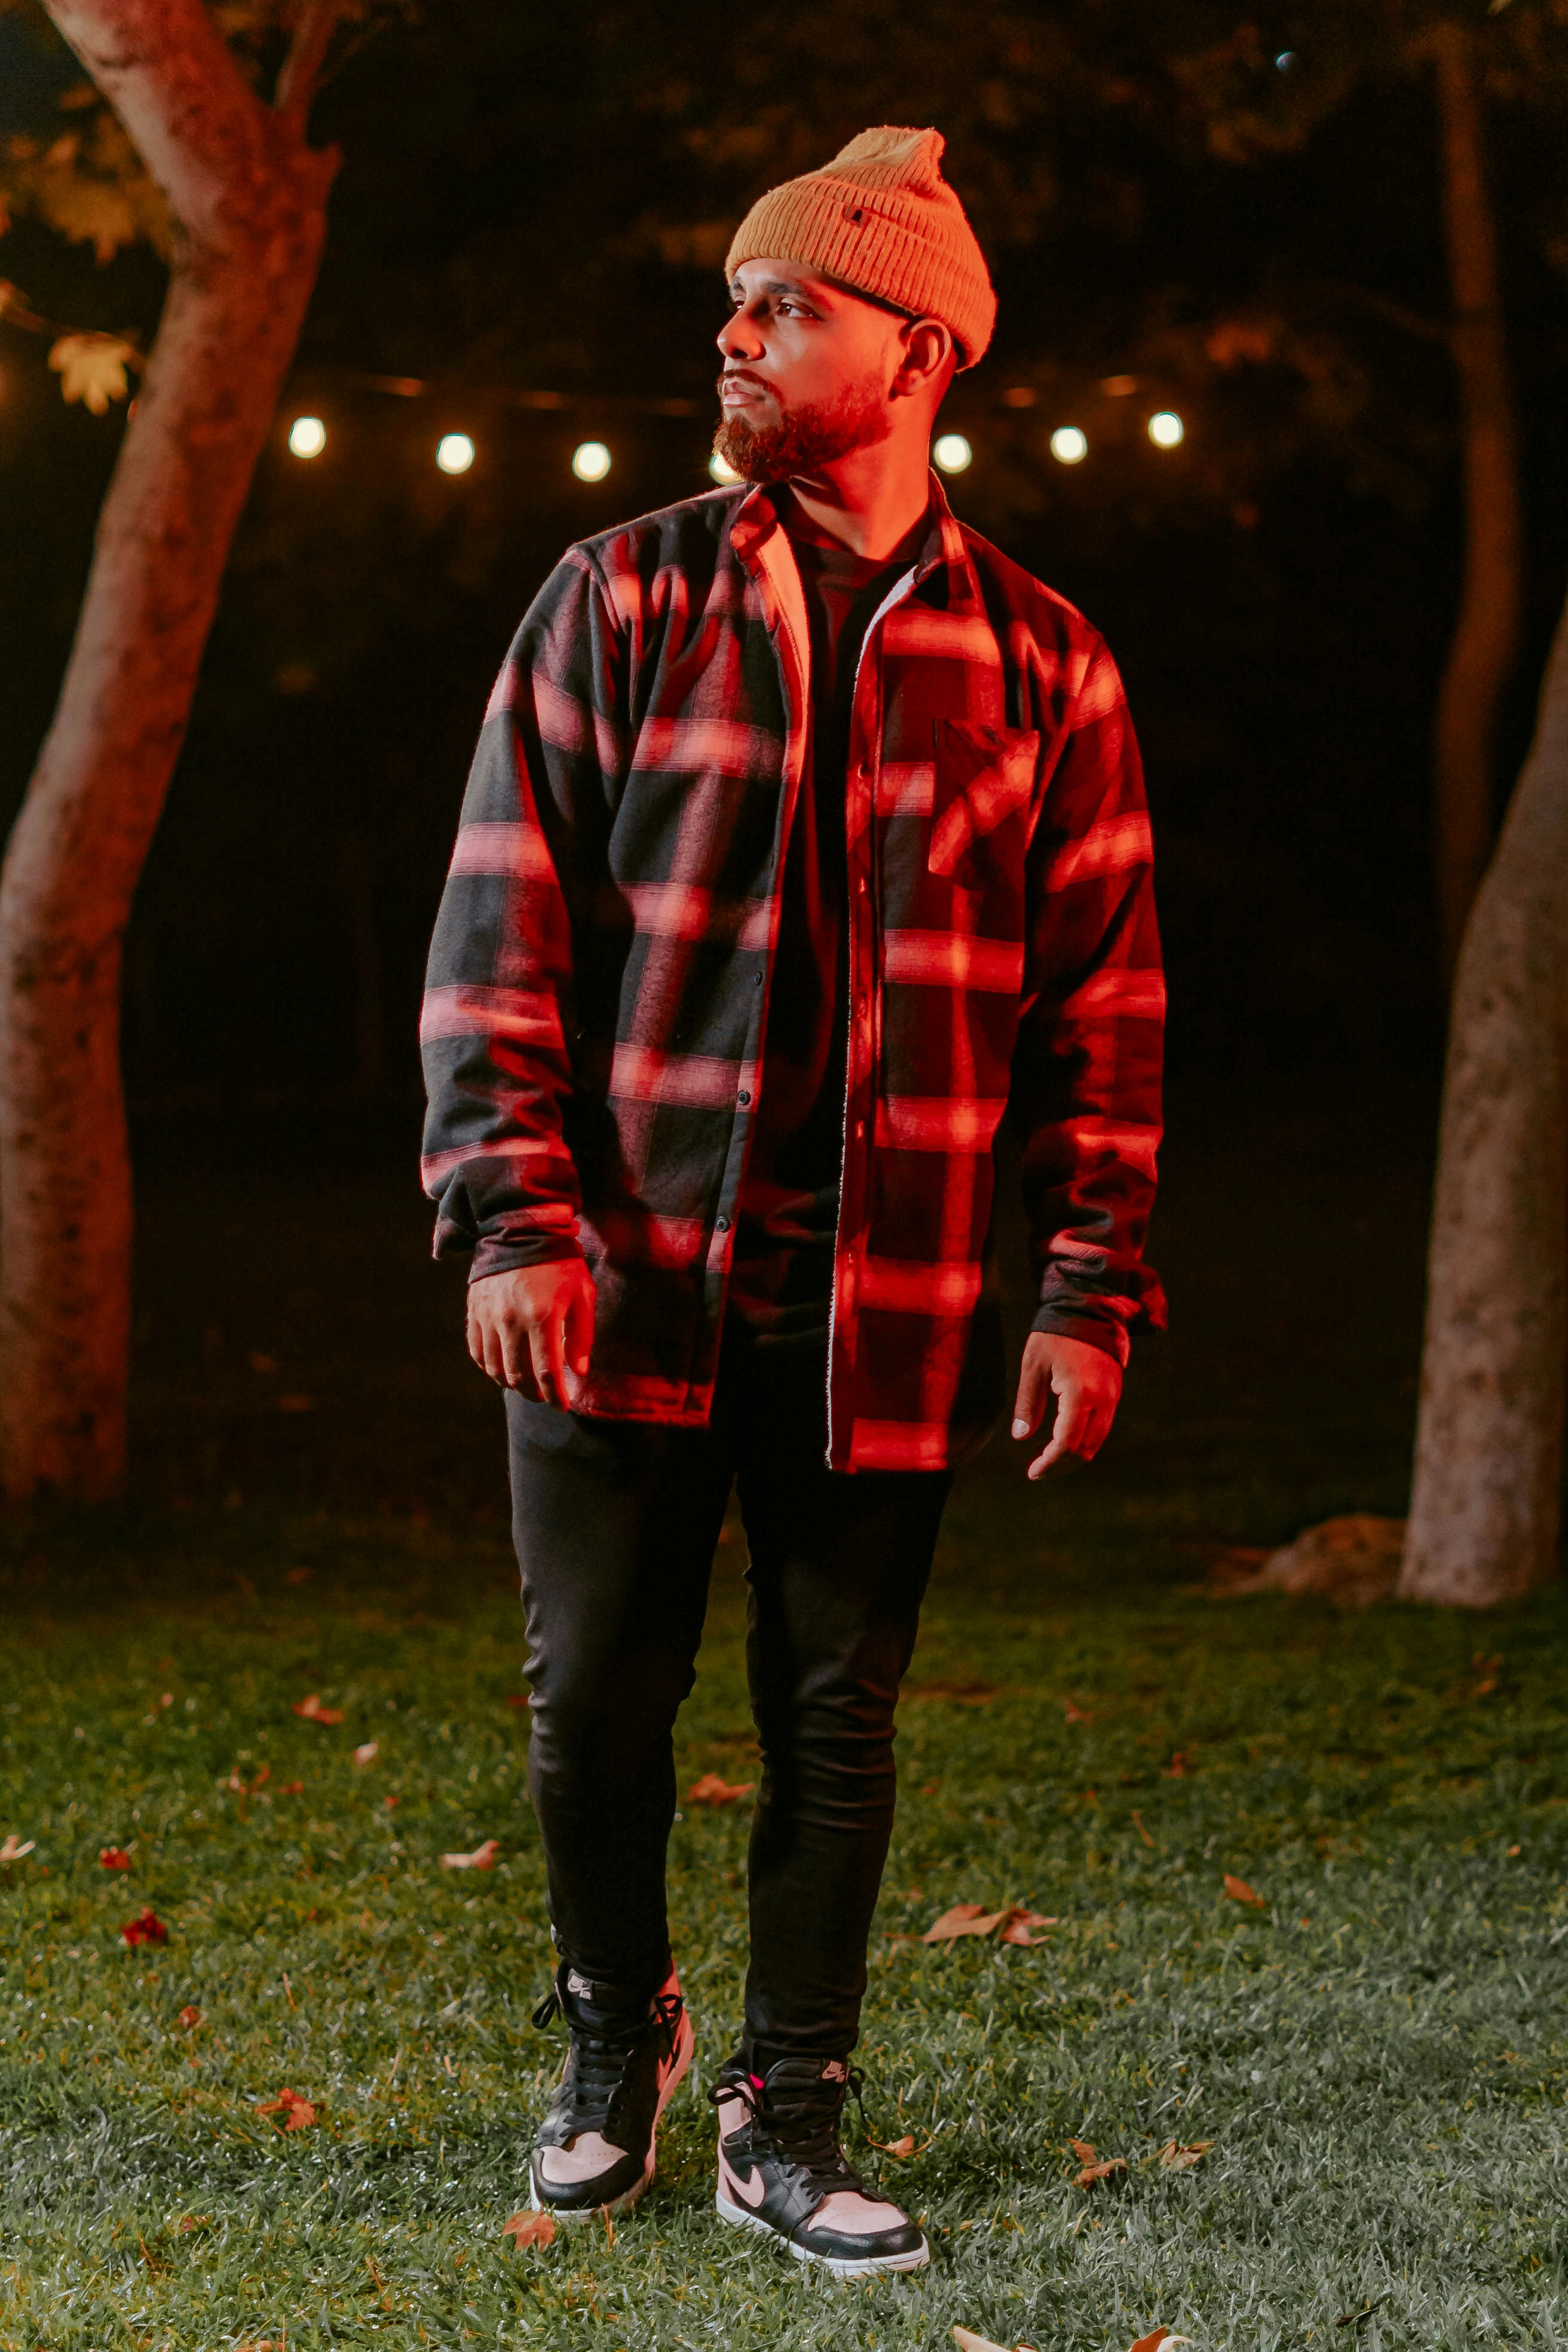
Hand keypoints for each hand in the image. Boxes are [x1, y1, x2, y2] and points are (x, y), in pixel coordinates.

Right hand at [466, 1261, 595, 1406]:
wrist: (522, 1231)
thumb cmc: (560, 1264)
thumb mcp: (582, 1294)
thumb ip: (582, 1335)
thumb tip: (579, 1372)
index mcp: (542, 1317)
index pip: (546, 1373)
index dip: (554, 1396)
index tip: (562, 1406)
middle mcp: (511, 1320)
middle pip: (518, 1376)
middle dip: (533, 1394)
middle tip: (544, 1396)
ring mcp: (488, 1316)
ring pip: (494, 1368)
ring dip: (511, 1384)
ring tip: (525, 1385)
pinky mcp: (474, 1311)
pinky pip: (477, 1350)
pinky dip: (489, 1366)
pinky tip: (502, 1368)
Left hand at [1011, 1331, 1121, 1479]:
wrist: (1089, 1308)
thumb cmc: (1056, 1334)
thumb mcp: (1033, 1365)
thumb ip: (1028, 1403)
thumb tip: (1021, 1437)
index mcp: (1080, 1395)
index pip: (1067, 1444)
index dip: (1049, 1463)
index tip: (1032, 1472)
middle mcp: (1102, 1401)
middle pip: (1085, 1451)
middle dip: (1061, 1465)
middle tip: (1037, 1469)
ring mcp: (1112, 1398)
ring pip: (1096, 1442)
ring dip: (1073, 1455)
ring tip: (1047, 1456)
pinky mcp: (1114, 1394)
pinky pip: (1101, 1428)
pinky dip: (1083, 1440)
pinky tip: (1062, 1438)